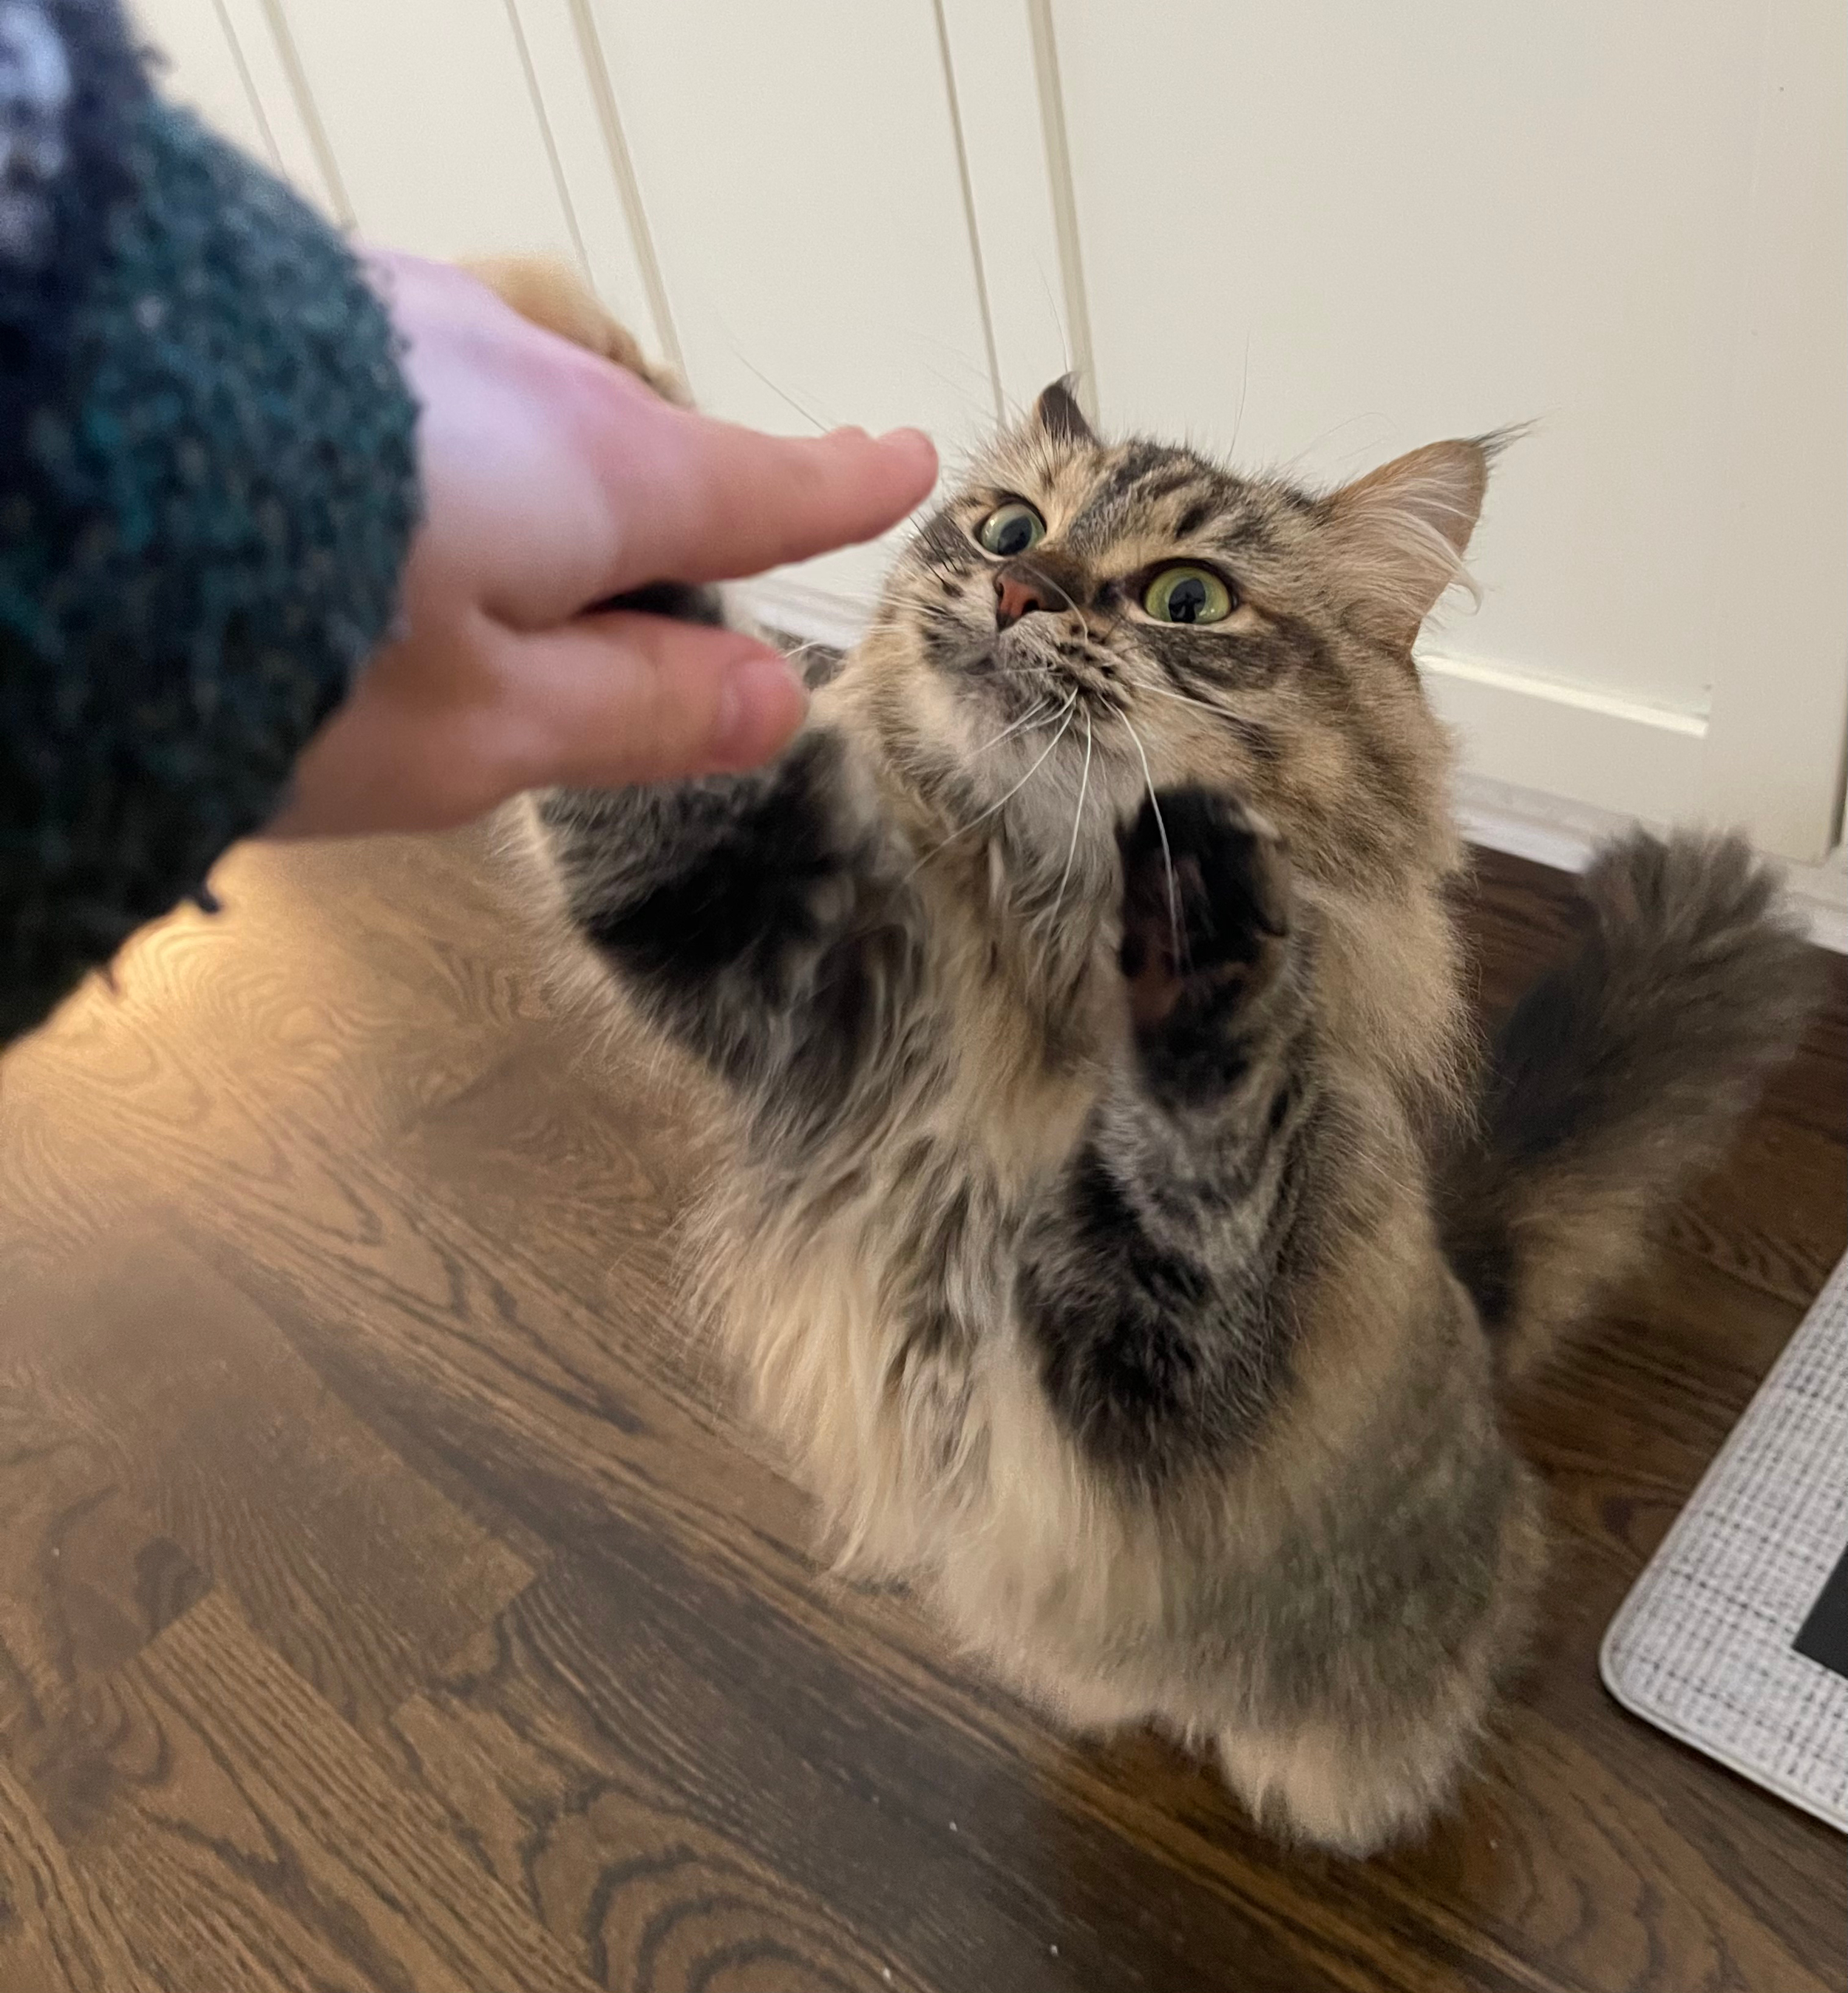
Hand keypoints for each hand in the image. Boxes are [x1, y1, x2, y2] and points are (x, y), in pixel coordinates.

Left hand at [271, 251, 936, 835]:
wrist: (29, 474)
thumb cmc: (275, 636)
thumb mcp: (482, 731)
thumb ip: (638, 711)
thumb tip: (770, 702)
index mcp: (593, 476)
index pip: (755, 487)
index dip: (836, 487)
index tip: (901, 460)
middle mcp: (513, 368)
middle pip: (628, 445)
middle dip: (648, 517)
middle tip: (625, 618)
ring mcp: (396, 315)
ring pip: (514, 406)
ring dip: (523, 481)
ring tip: (456, 585)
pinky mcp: (290, 308)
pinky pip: (406, 379)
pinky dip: (421, 449)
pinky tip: (343, 503)